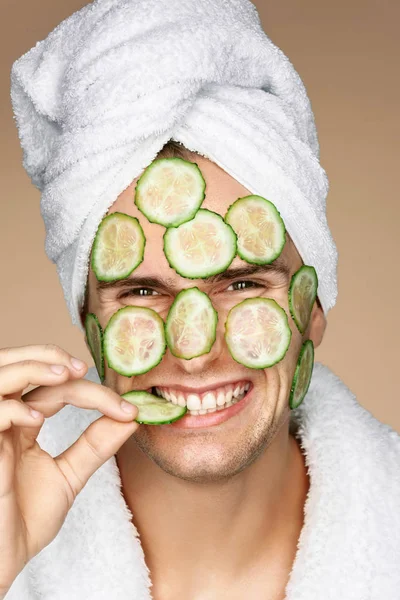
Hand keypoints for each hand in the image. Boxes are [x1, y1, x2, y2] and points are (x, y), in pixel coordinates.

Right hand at [0, 345, 138, 596]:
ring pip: (3, 375)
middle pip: (21, 365)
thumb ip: (95, 446)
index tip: (128, 410)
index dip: (93, 392)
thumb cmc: (24, 520)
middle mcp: (5, 420)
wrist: (2, 559)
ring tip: (67, 375)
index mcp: (24, 423)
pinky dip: (13, 409)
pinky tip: (36, 420)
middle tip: (82, 367)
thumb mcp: (69, 476)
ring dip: (34, 366)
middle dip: (50, 356)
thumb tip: (132, 418)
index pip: (56, 389)